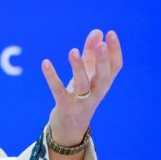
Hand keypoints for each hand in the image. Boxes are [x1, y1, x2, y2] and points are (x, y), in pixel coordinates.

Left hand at [41, 29, 122, 145]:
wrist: (70, 128)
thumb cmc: (80, 95)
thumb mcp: (87, 74)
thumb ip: (91, 53)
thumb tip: (97, 31)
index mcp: (103, 84)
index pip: (115, 67)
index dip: (115, 51)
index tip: (111, 33)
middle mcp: (96, 93)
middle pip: (104, 77)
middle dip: (103, 61)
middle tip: (101, 44)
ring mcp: (82, 102)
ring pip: (82, 84)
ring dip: (78, 68)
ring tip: (73, 51)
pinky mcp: (65, 107)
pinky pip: (59, 91)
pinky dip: (52, 77)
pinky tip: (45, 62)